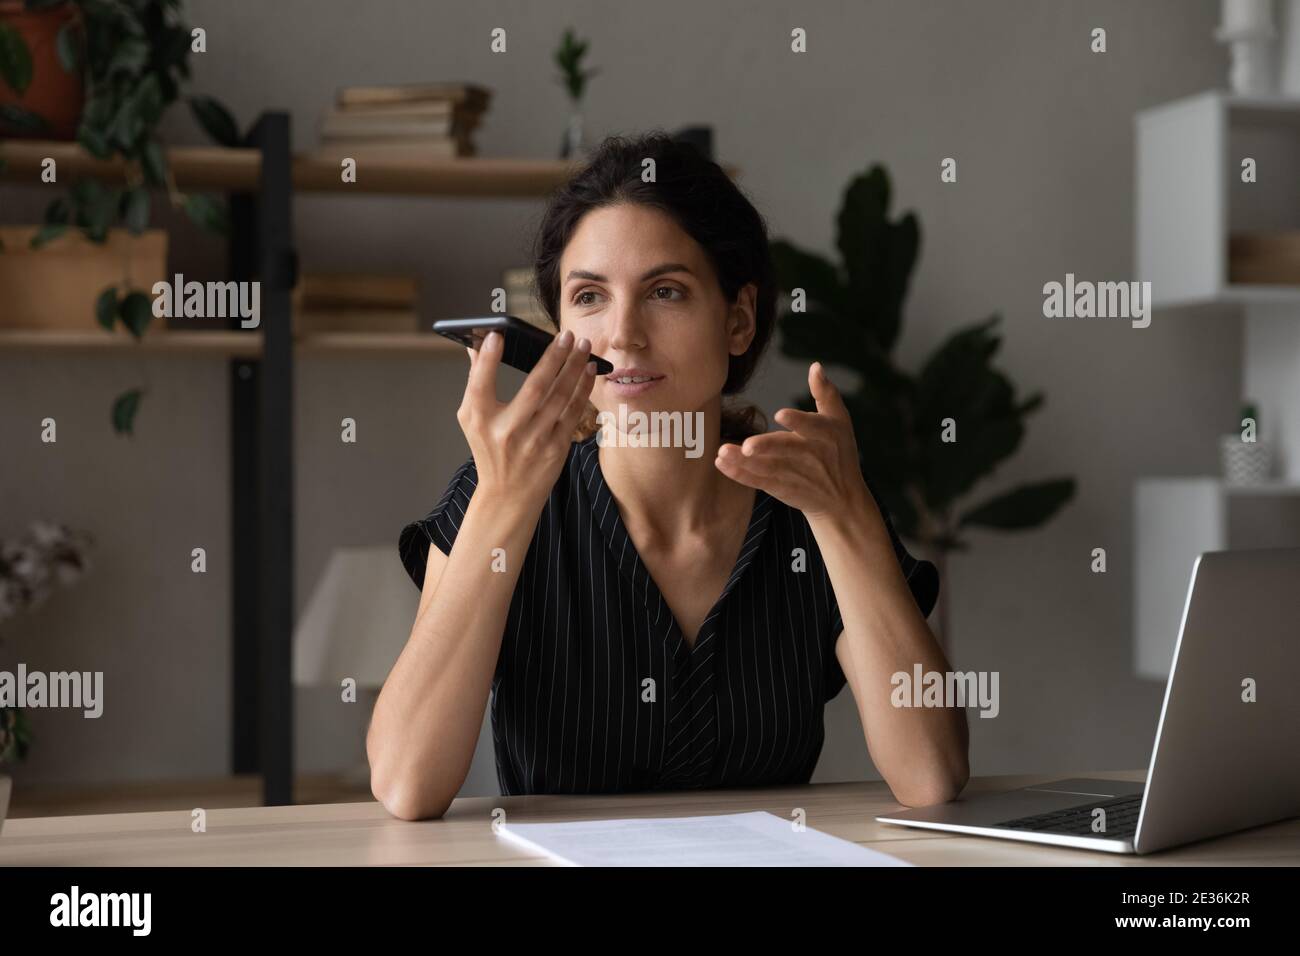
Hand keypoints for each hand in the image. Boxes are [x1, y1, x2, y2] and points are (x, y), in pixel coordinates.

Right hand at [457, 329, 596, 507]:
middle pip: (535, 387)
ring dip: (574, 368)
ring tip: (583, 346)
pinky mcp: (556, 448)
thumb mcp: (473, 418)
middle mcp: (507, 430)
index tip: (498, 334)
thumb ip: (476, 380)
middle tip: (566, 334)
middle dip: (553, 357)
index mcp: (480, 420)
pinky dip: (583, 389)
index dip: (488, 360)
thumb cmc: (490, 449)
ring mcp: (534, 441)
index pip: (481, 385)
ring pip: (560, 397)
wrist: (508, 495)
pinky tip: (589, 371)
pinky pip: (573, 412)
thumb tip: (477, 344)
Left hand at [714, 362, 872, 521]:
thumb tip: (815, 366)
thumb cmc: (840, 453)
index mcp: (825, 434)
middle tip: (747, 446)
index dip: (797, 421)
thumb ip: (826, 393)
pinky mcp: (782, 488)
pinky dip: (740, 474)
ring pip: (767, 467)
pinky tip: (722, 463)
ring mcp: (794, 474)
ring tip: (722, 453)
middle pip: (786, 449)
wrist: (843, 500)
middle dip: (767, 447)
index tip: (779, 414)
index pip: (812, 426)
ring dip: (744, 462)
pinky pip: (758, 481)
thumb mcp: (840, 421)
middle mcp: (810, 455)